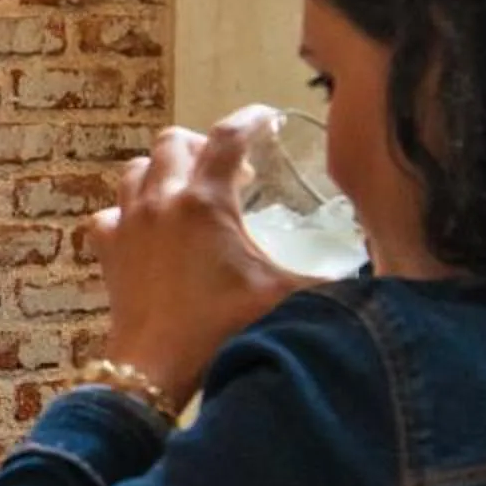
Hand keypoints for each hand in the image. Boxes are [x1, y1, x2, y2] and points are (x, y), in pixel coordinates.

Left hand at [90, 109, 309, 405]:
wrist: (155, 367)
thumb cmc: (219, 327)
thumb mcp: (283, 295)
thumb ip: (331, 278)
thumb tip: (376, 271)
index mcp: (205, 200)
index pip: (230, 137)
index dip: (251, 119)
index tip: (266, 118)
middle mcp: (161, 200)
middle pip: (174, 141)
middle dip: (202, 145)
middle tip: (227, 169)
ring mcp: (129, 222)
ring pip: (137, 170)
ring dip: (162, 170)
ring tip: (187, 190)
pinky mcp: (108, 249)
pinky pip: (109, 213)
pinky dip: (127, 212)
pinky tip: (146, 228)